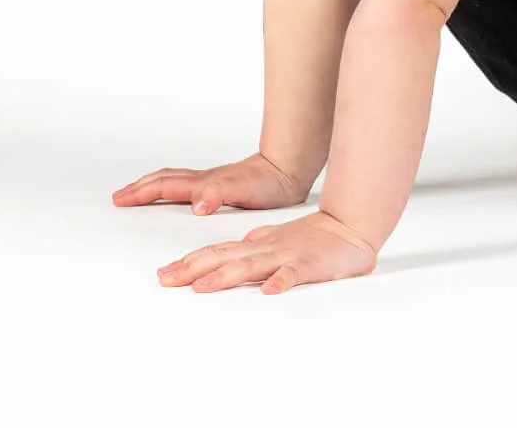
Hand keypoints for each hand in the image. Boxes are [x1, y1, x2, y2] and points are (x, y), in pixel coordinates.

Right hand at [112, 152, 312, 214]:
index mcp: (202, 184)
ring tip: (139, 192)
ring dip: (153, 186)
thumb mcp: (241, 190)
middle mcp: (204, 181)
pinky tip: (178, 196)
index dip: (140, 193)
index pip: (164, 186)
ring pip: (175, 180)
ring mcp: (212, 183)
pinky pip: (189, 186)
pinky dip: (173, 189)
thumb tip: (196, 206)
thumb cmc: (268, 181)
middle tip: (120, 196)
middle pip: (164, 180)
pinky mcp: (222, 188)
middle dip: (139, 188)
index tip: (119, 200)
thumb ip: (216, 195)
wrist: (288, 170)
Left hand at [157, 210, 377, 293]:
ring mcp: (287, 256)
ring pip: (251, 265)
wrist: (352, 225)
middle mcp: (266, 248)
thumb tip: (239, 244)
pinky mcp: (310, 265)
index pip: (218, 252)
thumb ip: (258, 241)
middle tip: (166, 280)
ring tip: (202, 286)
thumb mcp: (280, 236)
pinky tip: (269, 291)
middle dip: (193, 269)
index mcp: (258, 244)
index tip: (165, 273)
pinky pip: (294, 274)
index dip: (190, 262)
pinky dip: (281, 281)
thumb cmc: (317, 236)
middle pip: (224, 258)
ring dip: (225, 275)